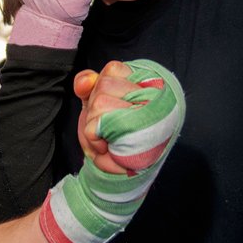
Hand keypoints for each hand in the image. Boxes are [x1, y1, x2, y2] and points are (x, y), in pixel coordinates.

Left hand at [40, 58, 183, 242]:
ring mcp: (149, 116)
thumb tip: (85, 81)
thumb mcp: (94, 104)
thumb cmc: (108, 137)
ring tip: (110, 137)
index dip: (101, 89)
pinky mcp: (138, 134)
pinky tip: (108, 146)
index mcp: (149, 87)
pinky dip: (94, 137)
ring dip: (96, 124)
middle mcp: (156, 99)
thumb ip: (88, 85)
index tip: (110, 110)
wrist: (112, 174)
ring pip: (100, 102)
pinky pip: (97, 123)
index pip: (114, 69)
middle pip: (104, 85)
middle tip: (110, 127)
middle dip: (96, 108)